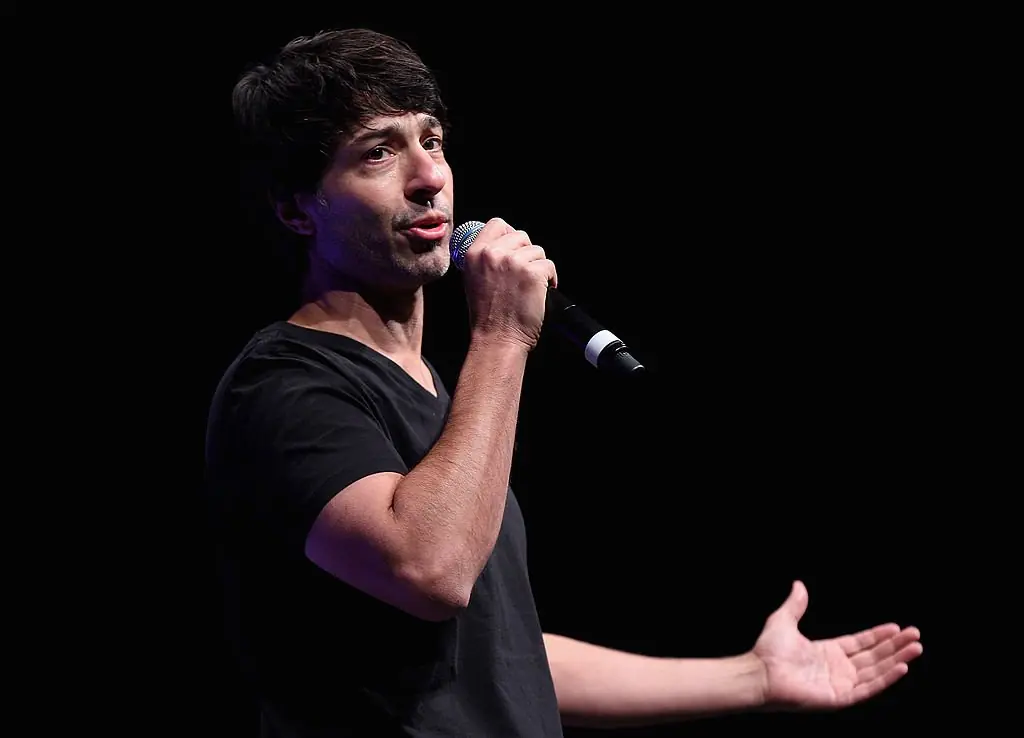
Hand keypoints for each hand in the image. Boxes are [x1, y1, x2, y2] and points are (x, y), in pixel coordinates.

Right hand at [460, 218, 557, 350]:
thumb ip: (484, 260)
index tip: (517, 248)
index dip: (510, 234)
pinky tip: (541, 292)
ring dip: (539, 267)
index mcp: (474, 253)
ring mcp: (513, 262)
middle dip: (527, 254)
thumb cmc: (487, 316)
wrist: (497, 339)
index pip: (497, 224)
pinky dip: (550, 279)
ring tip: (531, 287)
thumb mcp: (473, 279)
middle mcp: (492, 254)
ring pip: (537, 251)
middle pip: (521, 236)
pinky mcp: (532, 273)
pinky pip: (549, 266)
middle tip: (525, 274)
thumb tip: (503, 246)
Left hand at [752, 581, 922, 709]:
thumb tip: (798, 584)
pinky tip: (901, 666)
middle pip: (873, 656)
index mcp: (827, 652)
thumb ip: (795, 604)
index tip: (897, 627)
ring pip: (876, 670)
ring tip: (915, 647)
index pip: (860, 643)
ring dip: (897, 659)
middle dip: (895, 645)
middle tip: (916, 635)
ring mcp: (840, 683)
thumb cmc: (768, 651)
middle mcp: (837, 668)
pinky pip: (868, 687)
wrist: (760, 673)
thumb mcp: (784, 620)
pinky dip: (886, 678)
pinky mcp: (840, 697)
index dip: (879, 636)